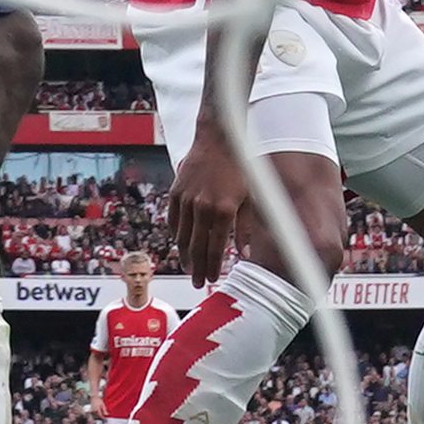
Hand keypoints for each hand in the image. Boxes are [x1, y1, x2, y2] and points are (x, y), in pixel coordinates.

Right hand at [165, 109, 253, 284]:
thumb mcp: (250, 198)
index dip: (214, 266)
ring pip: (182, 237)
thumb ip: (246, 228)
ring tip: (189, 269)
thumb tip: (245, 254)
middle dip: (198, 268)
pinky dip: (176, 235)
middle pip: (197, 247)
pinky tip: (180, 245)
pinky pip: (174, 221)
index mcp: (224, 211)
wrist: (220, 140)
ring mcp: (186, 201)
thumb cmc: (240, 168)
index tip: (213, 279)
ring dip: (185, 256)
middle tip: (198, 282)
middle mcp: (202, 208)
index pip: (216, 248)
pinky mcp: (176, 193)